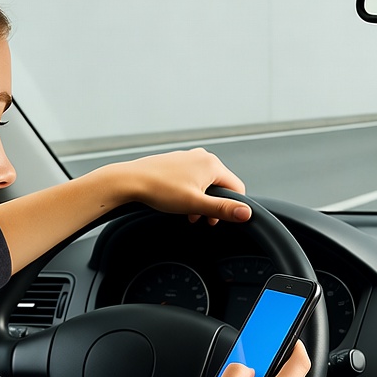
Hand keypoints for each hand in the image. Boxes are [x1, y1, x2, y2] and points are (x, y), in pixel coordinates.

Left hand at [116, 148, 250, 224]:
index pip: (236, 188)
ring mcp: (188, 158)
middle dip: (212, 205)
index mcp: (212, 164)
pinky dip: (189, 192)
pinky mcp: (176, 162)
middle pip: (220, 186)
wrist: (130, 181)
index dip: (231, 207)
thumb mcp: (195, 204)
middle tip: (200, 219)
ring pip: (205, 183)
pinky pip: (192, 179)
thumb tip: (246, 213)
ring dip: (200, 201)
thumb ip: (222, 209)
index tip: (216, 219)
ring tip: (187, 213)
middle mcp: (202, 157)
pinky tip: (177, 202)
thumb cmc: (159, 189)